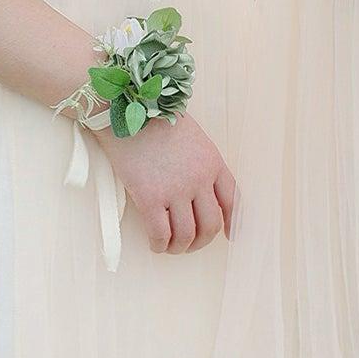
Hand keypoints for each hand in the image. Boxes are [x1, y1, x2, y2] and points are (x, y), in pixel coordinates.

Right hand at [93, 110, 237, 255]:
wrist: (126, 109)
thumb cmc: (155, 120)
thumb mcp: (192, 138)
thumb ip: (201, 164)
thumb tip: (199, 194)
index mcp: (213, 162)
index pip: (233, 201)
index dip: (232, 223)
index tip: (228, 235)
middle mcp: (199, 179)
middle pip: (210, 224)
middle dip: (201, 241)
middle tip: (190, 244)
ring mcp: (175, 189)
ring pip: (186, 235)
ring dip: (180, 248)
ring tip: (171, 247)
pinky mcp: (149, 197)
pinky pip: (160, 234)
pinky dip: (159, 245)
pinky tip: (155, 244)